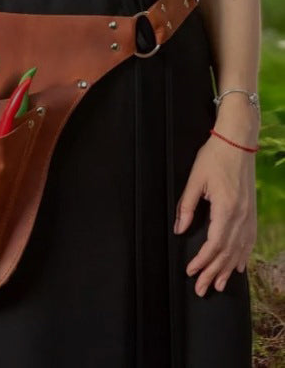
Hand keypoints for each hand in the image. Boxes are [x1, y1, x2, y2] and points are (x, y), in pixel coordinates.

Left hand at [175, 131, 257, 296]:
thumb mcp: (194, 180)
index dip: (203, 260)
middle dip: (213, 272)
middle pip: (227, 251)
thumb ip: (186, 207)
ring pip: (240, 248)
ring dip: (228, 268)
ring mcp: (249, 214)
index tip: (191, 271)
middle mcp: (241, 215)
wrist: (238, 142)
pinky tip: (238, 267)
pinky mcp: (251, 211)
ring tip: (218, 285)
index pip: (215, 243)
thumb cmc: (213, 158)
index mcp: (226, 208)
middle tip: (202, 289)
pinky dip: (243, 255)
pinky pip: (249, 239)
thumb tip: (179, 230)